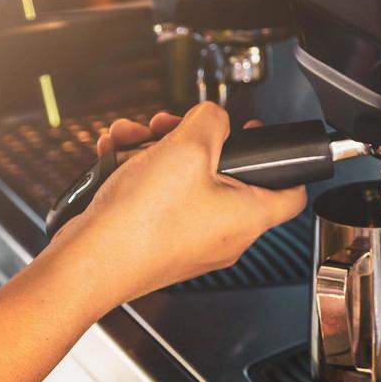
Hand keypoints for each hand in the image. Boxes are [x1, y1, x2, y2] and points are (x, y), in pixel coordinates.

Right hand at [40, 102, 306, 313]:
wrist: (89, 263)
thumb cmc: (142, 222)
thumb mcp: (187, 149)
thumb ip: (210, 122)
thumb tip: (214, 118)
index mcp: (247, 217)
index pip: (291, 192)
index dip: (281, 161)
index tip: (261, 141)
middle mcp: (223, 235)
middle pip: (224, 173)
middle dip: (192, 141)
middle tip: (171, 127)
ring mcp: (189, 241)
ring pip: (183, 180)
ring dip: (156, 150)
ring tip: (133, 138)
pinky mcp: (158, 242)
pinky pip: (157, 197)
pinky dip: (137, 171)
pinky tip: (115, 155)